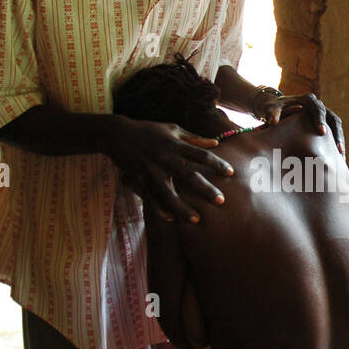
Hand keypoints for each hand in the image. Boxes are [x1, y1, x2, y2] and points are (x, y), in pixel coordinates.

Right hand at [106, 116, 233, 222]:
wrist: (118, 134)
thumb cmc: (149, 131)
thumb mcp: (172, 129)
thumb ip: (194, 138)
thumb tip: (215, 142)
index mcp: (175, 145)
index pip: (201, 155)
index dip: (217, 163)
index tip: (231, 173)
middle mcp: (165, 159)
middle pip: (189, 176)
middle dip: (205, 189)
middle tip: (221, 201)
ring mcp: (151, 171)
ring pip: (169, 193)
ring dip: (183, 208)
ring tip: (196, 220)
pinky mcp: (139, 180)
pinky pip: (151, 199)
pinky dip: (160, 209)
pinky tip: (170, 220)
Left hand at [260, 92, 344, 155]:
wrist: (278, 109)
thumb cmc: (274, 109)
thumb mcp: (271, 109)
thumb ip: (272, 113)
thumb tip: (273, 122)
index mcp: (308, 100)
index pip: (318, 109)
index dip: (321, 121)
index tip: (322, 133)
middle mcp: (319, 105)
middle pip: (333, 118)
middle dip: (336, 134)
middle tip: (338, 149)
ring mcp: (324, 115)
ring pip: (337, 127)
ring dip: (340, 141)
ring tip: (341, 157)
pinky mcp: (325, 124)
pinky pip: (335, 134)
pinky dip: (336, 145)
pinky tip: (338, 158)